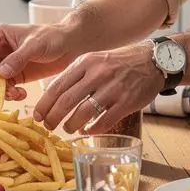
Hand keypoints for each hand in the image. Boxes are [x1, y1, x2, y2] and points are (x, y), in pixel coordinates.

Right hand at [0, 23, 79, 101]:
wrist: (70, 45)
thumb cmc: (53, 37)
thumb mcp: (35, 45)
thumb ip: (17, 58)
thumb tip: (1, 73)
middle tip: (1, 94)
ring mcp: (6, 63)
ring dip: (1, 91)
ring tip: (15, 95)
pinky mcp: (15, 74)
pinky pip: (5, 87)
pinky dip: (10, 94)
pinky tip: (22, 94)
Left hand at [33, 42, 162, 134]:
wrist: (152, 60)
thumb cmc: (119, 62)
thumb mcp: (94, 59)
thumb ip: (76, 74)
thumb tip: (54, 95)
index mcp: (85, 62)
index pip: (57, 85)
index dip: (44, 103)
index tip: (37, 115)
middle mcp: (97, 74)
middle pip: (67, 100)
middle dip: (53, 117)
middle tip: (48, 126)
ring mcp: (112, 88)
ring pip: (83, 112)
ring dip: (71, 124)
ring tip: (67, 129)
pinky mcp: (126, 101)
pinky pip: (104, 120)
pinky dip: (92, 129)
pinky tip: (87, 131)